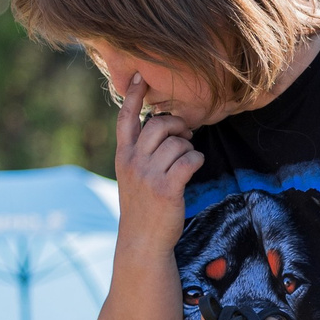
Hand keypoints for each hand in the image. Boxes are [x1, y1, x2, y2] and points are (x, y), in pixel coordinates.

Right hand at [114, 75, 204, 248]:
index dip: (135, 96)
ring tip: (188, 158)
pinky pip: (189, 159)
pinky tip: (195, 165)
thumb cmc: (142, 208)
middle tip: (186, 135)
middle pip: (158, 124)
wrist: (142, 243)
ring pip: (176, 142)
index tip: (140, 76)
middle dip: (177, 125)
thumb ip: (139, 153)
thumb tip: (160, 126)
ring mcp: (148, 175)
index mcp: (123, 156)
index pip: (126, 119)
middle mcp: (133, 162)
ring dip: (188, 147)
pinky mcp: (167, 188)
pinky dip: (196, 159)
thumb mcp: (132, 178)